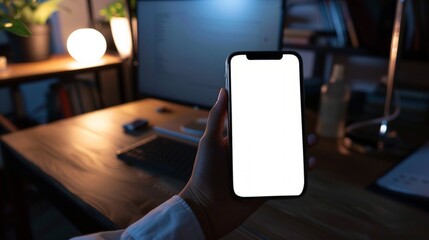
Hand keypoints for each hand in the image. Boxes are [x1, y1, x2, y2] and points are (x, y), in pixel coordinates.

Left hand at [180, 88, 316, 238]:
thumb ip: (217, 117)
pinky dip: (300, 171)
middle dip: (290, 130)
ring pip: (284, 157)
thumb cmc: (203, 175)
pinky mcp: (265, 187)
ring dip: (299, 148)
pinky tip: (309, 162)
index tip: (283, 103)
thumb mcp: (209, 141)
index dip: (270, 115)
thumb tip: (223, 91)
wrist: (206, 209)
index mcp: (236, 143)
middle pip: (274, 139)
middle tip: (302, 119)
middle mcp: (248, 156)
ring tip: (310, 139)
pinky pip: (286, 177)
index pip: (256, 125)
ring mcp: (258, 171)